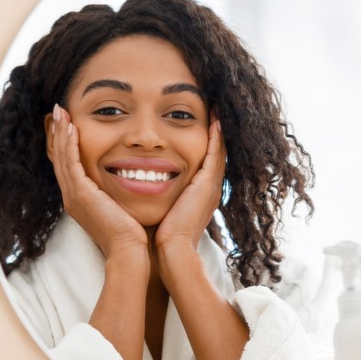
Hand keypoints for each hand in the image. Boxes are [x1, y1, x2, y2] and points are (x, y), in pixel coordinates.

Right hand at [48, 105, 147, 258]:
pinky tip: (72, 127)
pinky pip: (71, 163)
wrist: (128, 251)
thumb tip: (130, 179)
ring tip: (61, 112)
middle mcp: (72, 198)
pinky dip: (70, 144)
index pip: (68, 166)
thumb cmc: (131, 233)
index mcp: (80, 201)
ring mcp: (73, 196)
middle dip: (58, 134)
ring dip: (61, 133)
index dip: (66, 144)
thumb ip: (117, 193)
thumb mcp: (120, 208)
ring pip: (62, 158)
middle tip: (59, 112)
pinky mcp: (80, 195)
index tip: (68, 124)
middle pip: (59, 159)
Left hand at [154, 118, 225, 250]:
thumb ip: (160, 200)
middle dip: (215, 133)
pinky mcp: (207, 184)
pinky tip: (215, 119)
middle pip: (216, 154)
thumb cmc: (162, 237)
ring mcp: (211, 186)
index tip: (201, 125)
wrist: (172, 251)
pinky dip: (216, 136)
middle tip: (213, 111)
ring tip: (215, 108)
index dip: (205, 144)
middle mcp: (210, 189)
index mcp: (200, 195)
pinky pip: (215, 154)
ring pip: (219, 151)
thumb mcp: (164, 212)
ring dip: (217, 129)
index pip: (205, 163)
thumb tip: (142, 189)